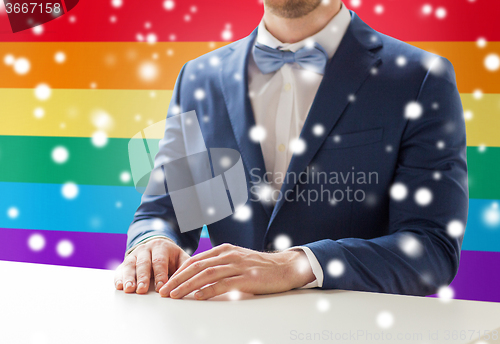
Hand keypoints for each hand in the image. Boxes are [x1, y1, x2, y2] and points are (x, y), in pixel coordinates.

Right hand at [114, 237, 189, 293]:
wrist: (157, 246)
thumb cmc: (171, 257)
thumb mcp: (180, 258)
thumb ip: (185, 267)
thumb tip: (190, 280)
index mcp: (161, 248)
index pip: (160, 261)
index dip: (160, 274)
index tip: (161, 287)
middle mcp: (146, 250)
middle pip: (143, 263)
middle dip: (143, 277)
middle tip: (142, 290)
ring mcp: (134, 255)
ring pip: (130, 265)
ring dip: (129, 278)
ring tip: (129, 289)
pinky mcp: (125, 262)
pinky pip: (120, 268)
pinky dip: (119, 277)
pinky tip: (119, 286)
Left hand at [159, 243, 314, 299]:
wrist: (285, 267)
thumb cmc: (260, 267)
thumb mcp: (237, 260)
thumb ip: (220, 265)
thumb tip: (198, 277)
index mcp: (224, 250)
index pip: (195, 260)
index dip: (178, 272)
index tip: (166, 283)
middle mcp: (229, 255)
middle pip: (197, 267)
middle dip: (178, 280)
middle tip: (164, 291)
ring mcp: (238, 266)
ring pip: (206, 274)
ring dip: (188, 286)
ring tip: (175, 295)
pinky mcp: (247, 277)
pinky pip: (224, 284)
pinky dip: (208, 290)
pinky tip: (198, 296)